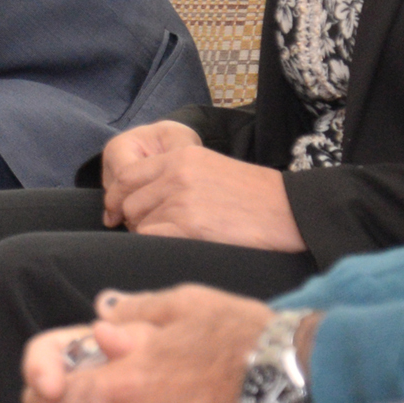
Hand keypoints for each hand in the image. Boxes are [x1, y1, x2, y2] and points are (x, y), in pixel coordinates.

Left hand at [101, 119, 302, 251]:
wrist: (289, 211)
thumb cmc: (254, 196)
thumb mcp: (210, 169)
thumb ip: (175, 175)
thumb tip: (142, 196)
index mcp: (180, 156)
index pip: (128, 175)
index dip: (116, 197)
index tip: (114, 212)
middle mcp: (176, 175)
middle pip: (129, 202)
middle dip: (132, 220)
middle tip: (152, 231)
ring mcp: (181, 200)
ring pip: (139, 222)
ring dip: (148, 234)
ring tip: (174, 238)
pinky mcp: (189, 226)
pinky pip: (151, 238)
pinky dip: (157, 245)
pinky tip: (178, 246)